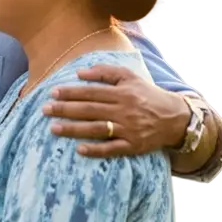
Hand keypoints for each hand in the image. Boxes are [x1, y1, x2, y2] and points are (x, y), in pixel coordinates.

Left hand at [45, 64, 190, 157]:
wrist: (176, 118)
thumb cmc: (147, 95)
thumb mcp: (131, 78)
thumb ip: (106, 71)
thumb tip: (80, 72)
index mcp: (122, 93)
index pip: (91, 92)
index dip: (71, 92)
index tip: (52, 93)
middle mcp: (124, 111)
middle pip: (90, 110)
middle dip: (65, 109)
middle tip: (45, 110)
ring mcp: (128, 129)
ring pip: (97, 129)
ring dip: (73, 129)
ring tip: (53, 128)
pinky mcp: (133, 146)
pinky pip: (112, 148)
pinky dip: (96, 150)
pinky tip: (79, 149)